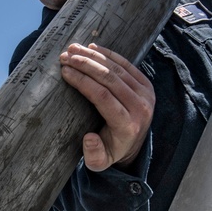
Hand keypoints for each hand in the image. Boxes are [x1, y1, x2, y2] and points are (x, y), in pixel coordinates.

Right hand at [59, 43, 154, 171]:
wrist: (133, 145)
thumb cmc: (110, 151)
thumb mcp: (99, 162)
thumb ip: (94, 155)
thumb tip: (89, 138)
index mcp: (128, 125)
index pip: (103, 97)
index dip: (83, 81)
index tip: (65, 71)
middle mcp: (140, 108)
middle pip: (110, 79)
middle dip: (85, 64)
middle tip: (65, 56)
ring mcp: (146, 94)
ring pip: (118, 69)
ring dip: (94, 56)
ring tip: (73, 49)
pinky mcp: (146, 85)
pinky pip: (127, 65)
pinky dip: (108, 54)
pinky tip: (92, 47)